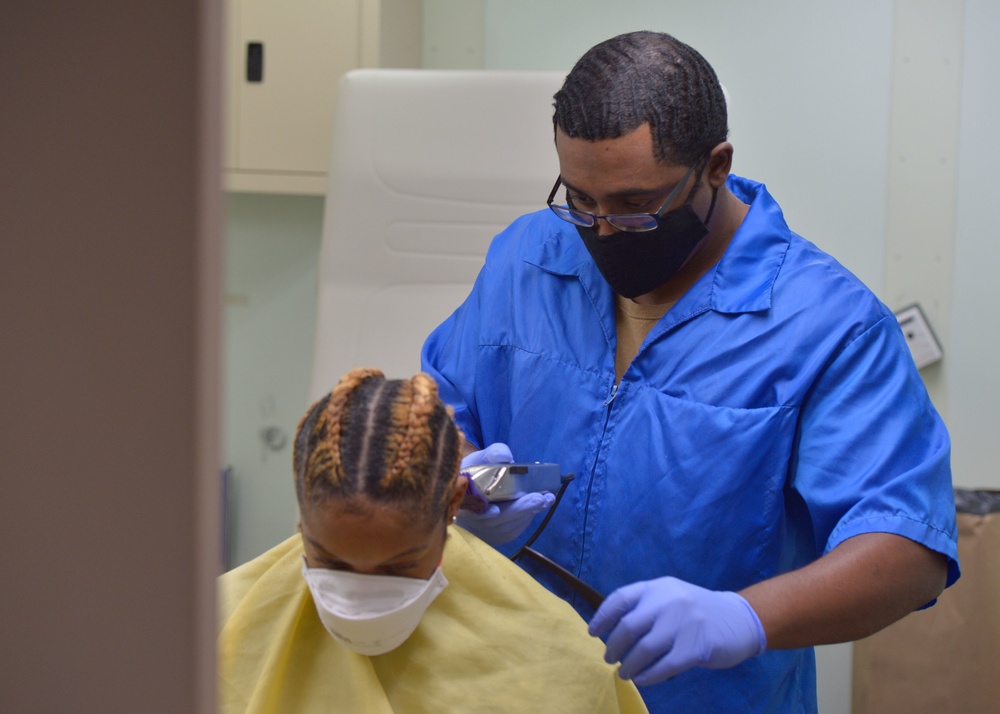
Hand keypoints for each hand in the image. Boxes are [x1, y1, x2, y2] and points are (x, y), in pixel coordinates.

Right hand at [456, 443, 555, 545]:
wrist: (468, 490)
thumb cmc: (472, 473)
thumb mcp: (478, 459)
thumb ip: (492, 455)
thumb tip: (506, 456)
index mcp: (460, 502)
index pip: (470, 511)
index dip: (484, 513)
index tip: (495, 511)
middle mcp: (469, 522)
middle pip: (495, 522)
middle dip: (519, 509)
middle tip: (540, 498)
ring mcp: (481, 533)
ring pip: (506, 528)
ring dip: (528, 513)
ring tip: (546, 499)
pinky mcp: (494, 538)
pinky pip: (512, 531)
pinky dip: (526, 518)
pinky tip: (536, 506)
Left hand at [588, 576, 766, 685]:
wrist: (739, 619)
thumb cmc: (696, 611)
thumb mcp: (671, 597)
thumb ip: (646, 607)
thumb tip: (611, 630)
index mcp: (658, 586)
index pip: (620, 598)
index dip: (602, 617)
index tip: (593, 632)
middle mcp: (668, 601)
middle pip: (628, 626)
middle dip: (613, 646)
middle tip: (609, 657)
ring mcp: (683, 623)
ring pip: (643, 649)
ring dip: (629, 665)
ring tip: (624, 672)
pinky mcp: (695, 648)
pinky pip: (663, 666)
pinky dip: (648, 676)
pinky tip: (642, 678)